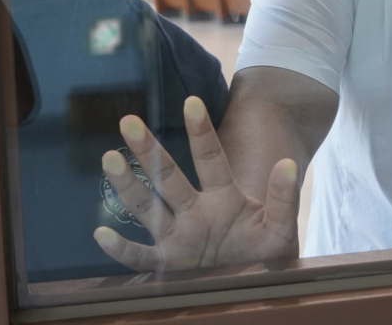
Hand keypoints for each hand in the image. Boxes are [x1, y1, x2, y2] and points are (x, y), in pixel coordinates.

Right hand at [93, 96, 300, 270]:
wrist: (255, 289)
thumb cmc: (267, 256)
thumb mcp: (280, 228)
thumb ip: (283, 199)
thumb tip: (288, 165)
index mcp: (223, 197)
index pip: (209, 159)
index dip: (200, 132)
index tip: (192, 102)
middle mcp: (194, 211)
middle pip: (168, 176)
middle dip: (149, 150)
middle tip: (128, 120)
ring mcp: (178, 237)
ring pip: (148, 207)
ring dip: (129, 185)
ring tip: (110, 158)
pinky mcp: (169, 265)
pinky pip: (140, 257)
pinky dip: (122, 249)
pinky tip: (102, 234)